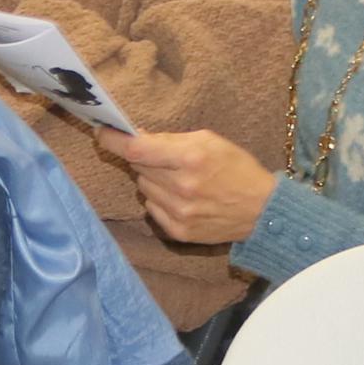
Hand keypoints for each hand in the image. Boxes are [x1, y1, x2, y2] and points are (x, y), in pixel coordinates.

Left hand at [101, 127, 276, 245]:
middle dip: (144, 159)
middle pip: (138, 167)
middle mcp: (181, 187)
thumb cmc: (236, 169)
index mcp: (190, 158)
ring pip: (143, 188)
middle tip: (163, 157)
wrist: (262, 210)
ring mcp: (178, 212)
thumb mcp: (209, 141)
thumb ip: (171, 139)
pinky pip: (151, 208)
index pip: (137, 150)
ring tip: (179, 180)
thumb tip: (136, 137)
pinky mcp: (178, 231)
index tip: (102, 133)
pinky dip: (160, 200)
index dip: (114, 140)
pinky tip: (182, 198)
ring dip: (153, 180)